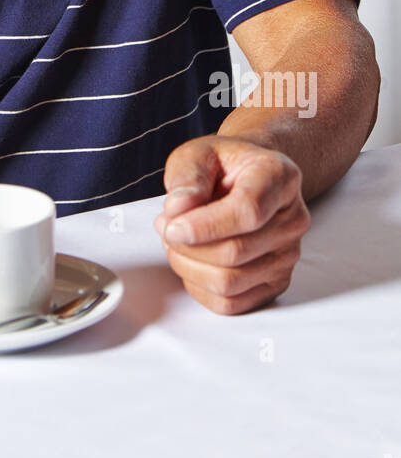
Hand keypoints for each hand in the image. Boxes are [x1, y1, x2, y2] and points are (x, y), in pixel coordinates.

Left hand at [154, 135, 309, 314]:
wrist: (246, 177)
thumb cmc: (223, 165)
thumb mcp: (198, 154)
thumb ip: (187, 177)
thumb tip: (178, 209)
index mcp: (279, 178)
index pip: (248, 212)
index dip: (204, 226)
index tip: (171, 226)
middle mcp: (292, 219)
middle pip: (235, 253)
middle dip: (187, 247)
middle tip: (165, 227)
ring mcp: (287, 254)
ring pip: (230, 283)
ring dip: (188, 266)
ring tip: (175, 242)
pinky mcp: (276, 282)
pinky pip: (231, 303)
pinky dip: (199, 287)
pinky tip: (190, 261)